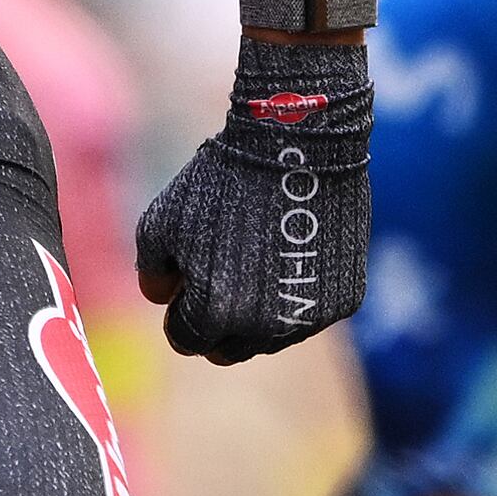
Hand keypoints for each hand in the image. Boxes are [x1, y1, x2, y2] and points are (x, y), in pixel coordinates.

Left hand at [133, 34, 369, 360]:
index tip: (188, 285)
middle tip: (220, 280)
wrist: (299, 145)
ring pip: (270, 340)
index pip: (186, 340)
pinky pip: (309, 317)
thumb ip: (153, 273)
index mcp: (213, 313)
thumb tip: (164, 300)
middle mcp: (262, 327)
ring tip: (257, 261)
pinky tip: (291, 254)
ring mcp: (308, 318)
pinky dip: (296, 297)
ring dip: (257, 315)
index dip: (181, 314)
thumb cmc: (221, 180)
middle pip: (229, 350)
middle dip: (217, 324)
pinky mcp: (343, 302)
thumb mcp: (160, 221)